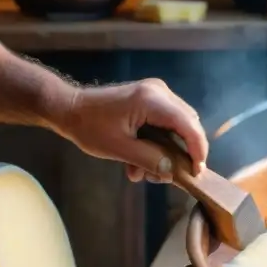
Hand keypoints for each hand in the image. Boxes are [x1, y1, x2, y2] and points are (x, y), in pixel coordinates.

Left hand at [53, 79, 208, 182]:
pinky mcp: (151, 98)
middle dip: (182, 152)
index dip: (198, 149)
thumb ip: (150, 159)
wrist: (68, 107)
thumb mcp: (119, 149)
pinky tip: (143, 160)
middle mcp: (160, 92)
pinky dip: (161, 142)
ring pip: (180, 125)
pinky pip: (168, 122)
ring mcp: (156, 93)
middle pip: (189, 124)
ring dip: (169, 150)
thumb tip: (173, 173)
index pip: (189, 125)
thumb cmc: (89, 127)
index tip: (197, 171)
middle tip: (171, 175)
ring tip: (149, 172)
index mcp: (152, 100)